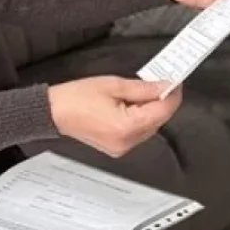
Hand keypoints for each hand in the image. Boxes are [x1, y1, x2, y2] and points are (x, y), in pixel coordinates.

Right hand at [47, 77, 182, 157]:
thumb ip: (144, 88)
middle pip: (158, 120)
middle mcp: (127, 141)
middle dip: (161, 101)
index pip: (163, 111)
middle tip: (158, 82)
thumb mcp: (114, 84)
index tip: (175, 81)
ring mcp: (122, 147)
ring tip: (138, 92)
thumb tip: (165, 86)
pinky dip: (139, 118)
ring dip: (150, 110)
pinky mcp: (117, 147)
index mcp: (127, 126)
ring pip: (150, 127)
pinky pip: (138, 132)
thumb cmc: (76, 98)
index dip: (172, 94)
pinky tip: (130, 105)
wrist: (54, 112)